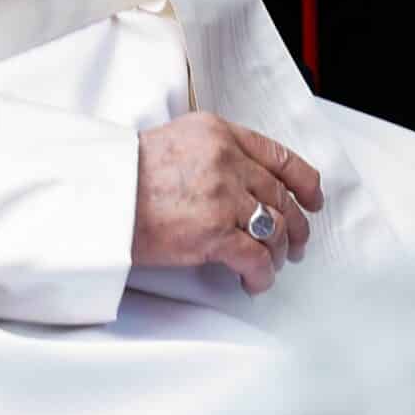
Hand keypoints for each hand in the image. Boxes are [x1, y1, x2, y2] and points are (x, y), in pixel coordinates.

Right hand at [132, 112, 320, 295]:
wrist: (101, 196)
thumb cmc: (128, 173)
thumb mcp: (178, 140)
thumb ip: (215, 152)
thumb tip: (242, 179)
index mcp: (219, 132)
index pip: (279, 155)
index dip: (304, 181)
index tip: (313, 198)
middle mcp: (227, 159)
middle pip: (280, 196)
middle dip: (295, 224)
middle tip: (295, 242)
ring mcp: (223, 196)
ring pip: (274, 227)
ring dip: (278, 251)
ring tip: (272, 264)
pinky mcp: (214, 232)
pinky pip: (255, 257)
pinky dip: (261, 274)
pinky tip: (255, 282)